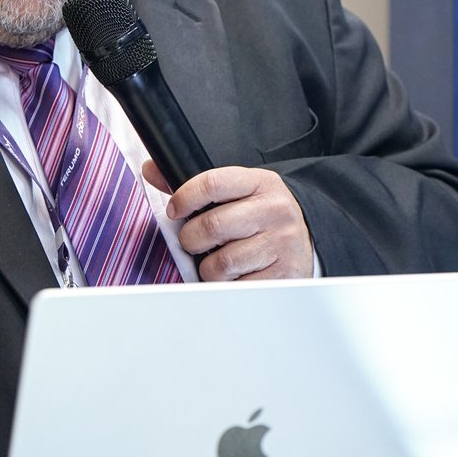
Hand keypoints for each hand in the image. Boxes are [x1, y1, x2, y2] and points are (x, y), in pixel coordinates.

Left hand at [145, 163, 313, 281]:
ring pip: (221, 262)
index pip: (212, 183)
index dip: (184, 197)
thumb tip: (151, 170)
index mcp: (260, 183)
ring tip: (216, 259)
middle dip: (191, 239)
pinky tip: (236, 273)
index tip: (175, 210)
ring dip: (208, 267)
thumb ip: (195, 185)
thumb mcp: (238, 191)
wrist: (306, 239)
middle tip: (193, 241)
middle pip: (212, 226)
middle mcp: (274, 210)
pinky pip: (237, 286)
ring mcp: (281, 243)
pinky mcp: (283, 274)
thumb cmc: (261, 216)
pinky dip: (228, 284)